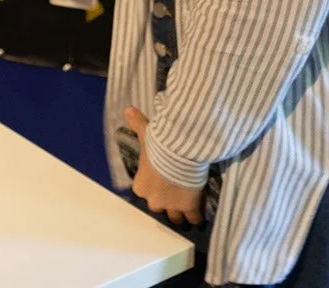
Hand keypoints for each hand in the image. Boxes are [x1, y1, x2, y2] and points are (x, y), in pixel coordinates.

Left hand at [124, 106, 202, 226]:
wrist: (179, 152)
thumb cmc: (159, 144)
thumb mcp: (146, 133)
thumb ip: (136, 124)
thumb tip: (128, 110)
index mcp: (141, 186)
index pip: (144, 193)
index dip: (153, 189)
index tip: (160, 184)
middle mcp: (154, 200)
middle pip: (159, 208)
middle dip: (165, 203)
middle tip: (173, 197)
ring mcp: (172, 206)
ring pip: (175, 218)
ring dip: (180, 214)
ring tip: (186, 210)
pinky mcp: (189, 207)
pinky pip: (194, 218)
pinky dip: (197, 217)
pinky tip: (200, 214)